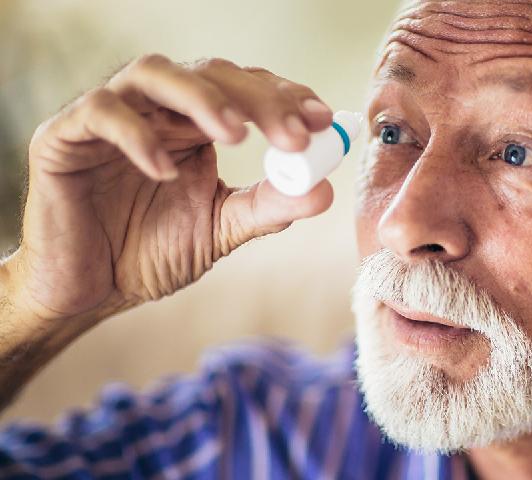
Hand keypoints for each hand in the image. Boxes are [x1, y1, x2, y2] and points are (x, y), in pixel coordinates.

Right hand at [13, 54, 334, 321]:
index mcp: (196, 126)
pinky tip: (167, 170)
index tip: (323, 120)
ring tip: (237, 135)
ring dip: (203, 98)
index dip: (285, 97)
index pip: (245, 90)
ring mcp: (111, 117)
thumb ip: (267, 207)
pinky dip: (137, 135)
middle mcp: (157, 110)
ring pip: (155, 72)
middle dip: (259, 99)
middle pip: (211, 74)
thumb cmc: (150, 253)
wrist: (89, 290)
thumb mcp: (220, 229)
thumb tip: (324, 191)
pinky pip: (101, 113)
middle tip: (294, 134)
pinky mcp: (65, 135)